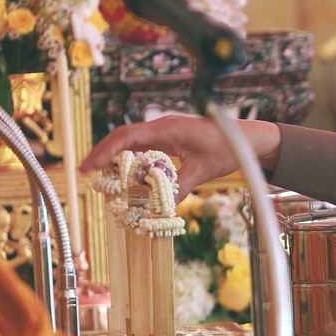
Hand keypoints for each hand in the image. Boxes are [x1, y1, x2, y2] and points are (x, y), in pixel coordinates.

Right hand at [81, 115, 281, 191]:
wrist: (248, 138)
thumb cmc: (229, 148)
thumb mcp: (203, 171)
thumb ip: (180, 187)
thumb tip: (160, 208)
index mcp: (168, 128)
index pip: (127, 136)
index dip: (105, 150)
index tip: (90, 166)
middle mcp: (163, 126)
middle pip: (124, 137)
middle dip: (104, 153)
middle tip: (87, 173)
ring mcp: (167, 132)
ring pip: (133, 142)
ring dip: (117, 157)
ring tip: (102, 176)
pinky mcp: (172, 139)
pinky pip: (146, 147)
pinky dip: (133, 159)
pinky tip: (127, 173)